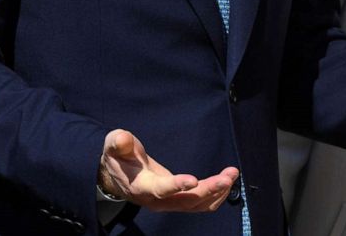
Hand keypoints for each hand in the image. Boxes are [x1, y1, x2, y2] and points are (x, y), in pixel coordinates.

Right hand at [98, 129, 239, 211]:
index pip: (161, 190)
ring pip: (197, 205)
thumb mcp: (113, 145)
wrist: (118, 177)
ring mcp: (169, 203)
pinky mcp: (178, 201)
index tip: (193, 180)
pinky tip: (227, 181)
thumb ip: (118, 143)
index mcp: (142, 186)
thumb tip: (122, 139)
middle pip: (186, 201)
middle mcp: (157, 200)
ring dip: (217, 192)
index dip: (176, 186)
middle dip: (209, 189)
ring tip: (232, 174)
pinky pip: (200, 204)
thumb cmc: (119, 157)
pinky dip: (215, 194)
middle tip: (228, 176)